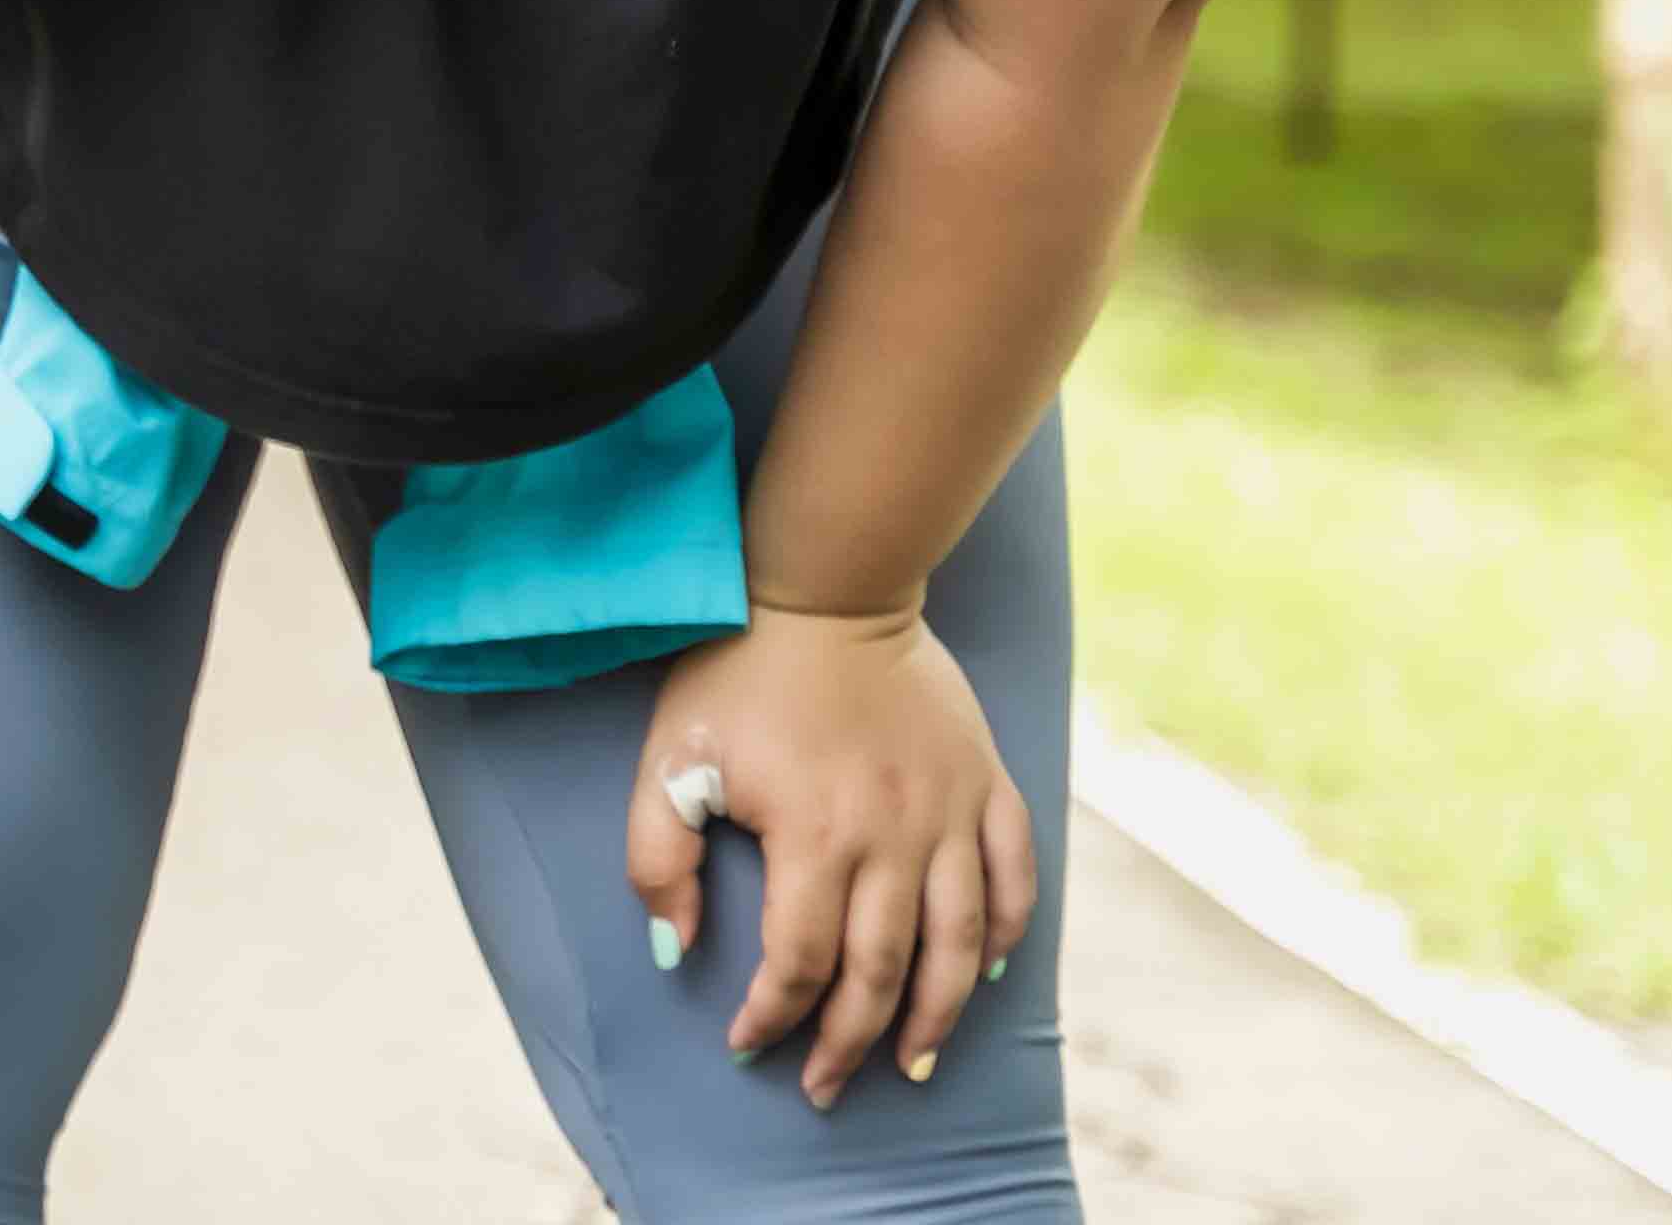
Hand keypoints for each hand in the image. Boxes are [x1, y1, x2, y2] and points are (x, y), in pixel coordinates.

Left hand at [631, 606, 1040, 1107]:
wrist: (824, 587)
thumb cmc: (735, 673)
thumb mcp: (667, 760)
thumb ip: (657, 859)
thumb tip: (674, 949)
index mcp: (816, 834)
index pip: (802, 961)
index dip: (774, 1015)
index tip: (749, 1045)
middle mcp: (897, 835)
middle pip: (883, 971)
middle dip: (851, 1041)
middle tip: (827, 1085)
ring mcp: (952, 811)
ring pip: (959, 943)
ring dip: (935, 1013)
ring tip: (909, 1060)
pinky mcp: (986, 783)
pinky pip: (1014, 877)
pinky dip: (1002, 933)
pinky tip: (981, 972)